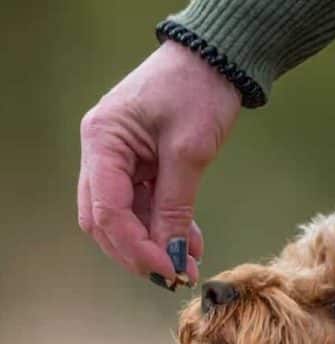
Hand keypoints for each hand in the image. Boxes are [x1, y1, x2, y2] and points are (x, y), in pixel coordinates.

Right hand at [78, 41, 240, 282]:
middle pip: (106, 222)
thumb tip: (172, 256)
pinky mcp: (139, 168)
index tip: (170, 269)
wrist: (214, 61)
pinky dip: (166, 228)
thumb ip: (175, 207)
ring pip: (126, 220)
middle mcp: (101, 153)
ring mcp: (118, 161)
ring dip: (156, 245)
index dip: (136, 248)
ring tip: (191, 263)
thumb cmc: (199, 91)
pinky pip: (145, 208)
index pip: (107, 211)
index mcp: (103, 141)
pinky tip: (192, 244)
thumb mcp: (189, 152)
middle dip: (139, 253)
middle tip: (175, 274)